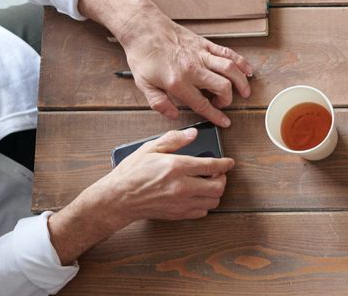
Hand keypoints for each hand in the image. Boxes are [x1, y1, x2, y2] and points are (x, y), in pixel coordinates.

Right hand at [83, 128, 235, 222]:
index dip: (225, 164)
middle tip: (217, 173)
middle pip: (218, 186)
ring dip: (215, 192)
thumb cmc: (131, 173)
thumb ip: (174, 140)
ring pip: (213, 201)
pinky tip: (197, 196)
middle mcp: (182, 186)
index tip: (229, 162)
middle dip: (222, 179)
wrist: (118, 199)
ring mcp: (181, 203)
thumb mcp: (150, 149)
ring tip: (207, 184)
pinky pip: (202, 212)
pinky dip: (205, 204)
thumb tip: (192, 134)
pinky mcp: (178, 214)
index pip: (212, 165)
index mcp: (176, 167)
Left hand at [119, 19, 254, 126]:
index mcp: (178, 82)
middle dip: (228, 99)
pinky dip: (241, 62)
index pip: (202, 103)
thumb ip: (159, 103)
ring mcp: (201, 54)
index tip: (224, 122)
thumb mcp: (143, 84)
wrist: (144, 29)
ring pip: (230, 69)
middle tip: (223, 103)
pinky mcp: (205, 44)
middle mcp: (193, 68)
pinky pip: (228, 53)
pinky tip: (247, 70)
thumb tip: (174, 115)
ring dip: (241, 82)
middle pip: (222, 86)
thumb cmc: (143, 55)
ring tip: (245, 91)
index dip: (216, 115)